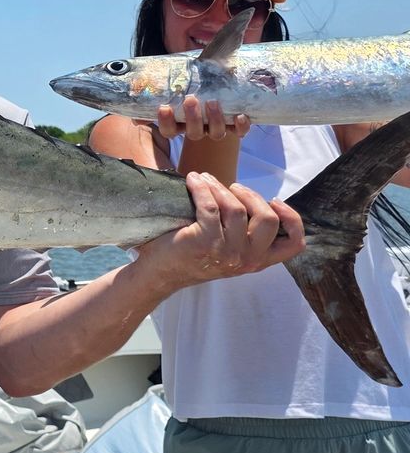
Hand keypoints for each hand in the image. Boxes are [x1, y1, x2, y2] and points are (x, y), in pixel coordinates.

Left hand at [135, 173, 305, 293]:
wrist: (160, 272)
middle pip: (268, 219)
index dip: (292, 220)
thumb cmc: (193, 254)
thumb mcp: (229, 249)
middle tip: (233, 188)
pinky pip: (209, 205)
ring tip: (206, 180)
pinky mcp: (204, 242)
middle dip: (251, 195)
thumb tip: (250, 196)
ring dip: (220, 187)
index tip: (275, 203)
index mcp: (258, 260)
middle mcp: (247, 259)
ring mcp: (227, 252)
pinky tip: (192, 181)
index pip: (293, 245)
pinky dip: (201, 188)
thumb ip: (246, 232)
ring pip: (236, 208)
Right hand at [157, 96, 251, 142]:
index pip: (168, 130)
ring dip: (215, 119)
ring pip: (216, 133)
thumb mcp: (167, 91)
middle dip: (192, 117)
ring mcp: (214, 128)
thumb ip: (149, 97)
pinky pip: (239, 132)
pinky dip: (242, 126)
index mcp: (178, 123)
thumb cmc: (183, 90)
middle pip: (193, 133)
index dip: (166, 122)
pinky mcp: (233, 126)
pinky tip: (242, 115)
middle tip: (190, 99)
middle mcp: (196, 129)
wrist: (211, 91)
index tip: (164, 108)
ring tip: (212, 102)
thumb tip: (132, 109)